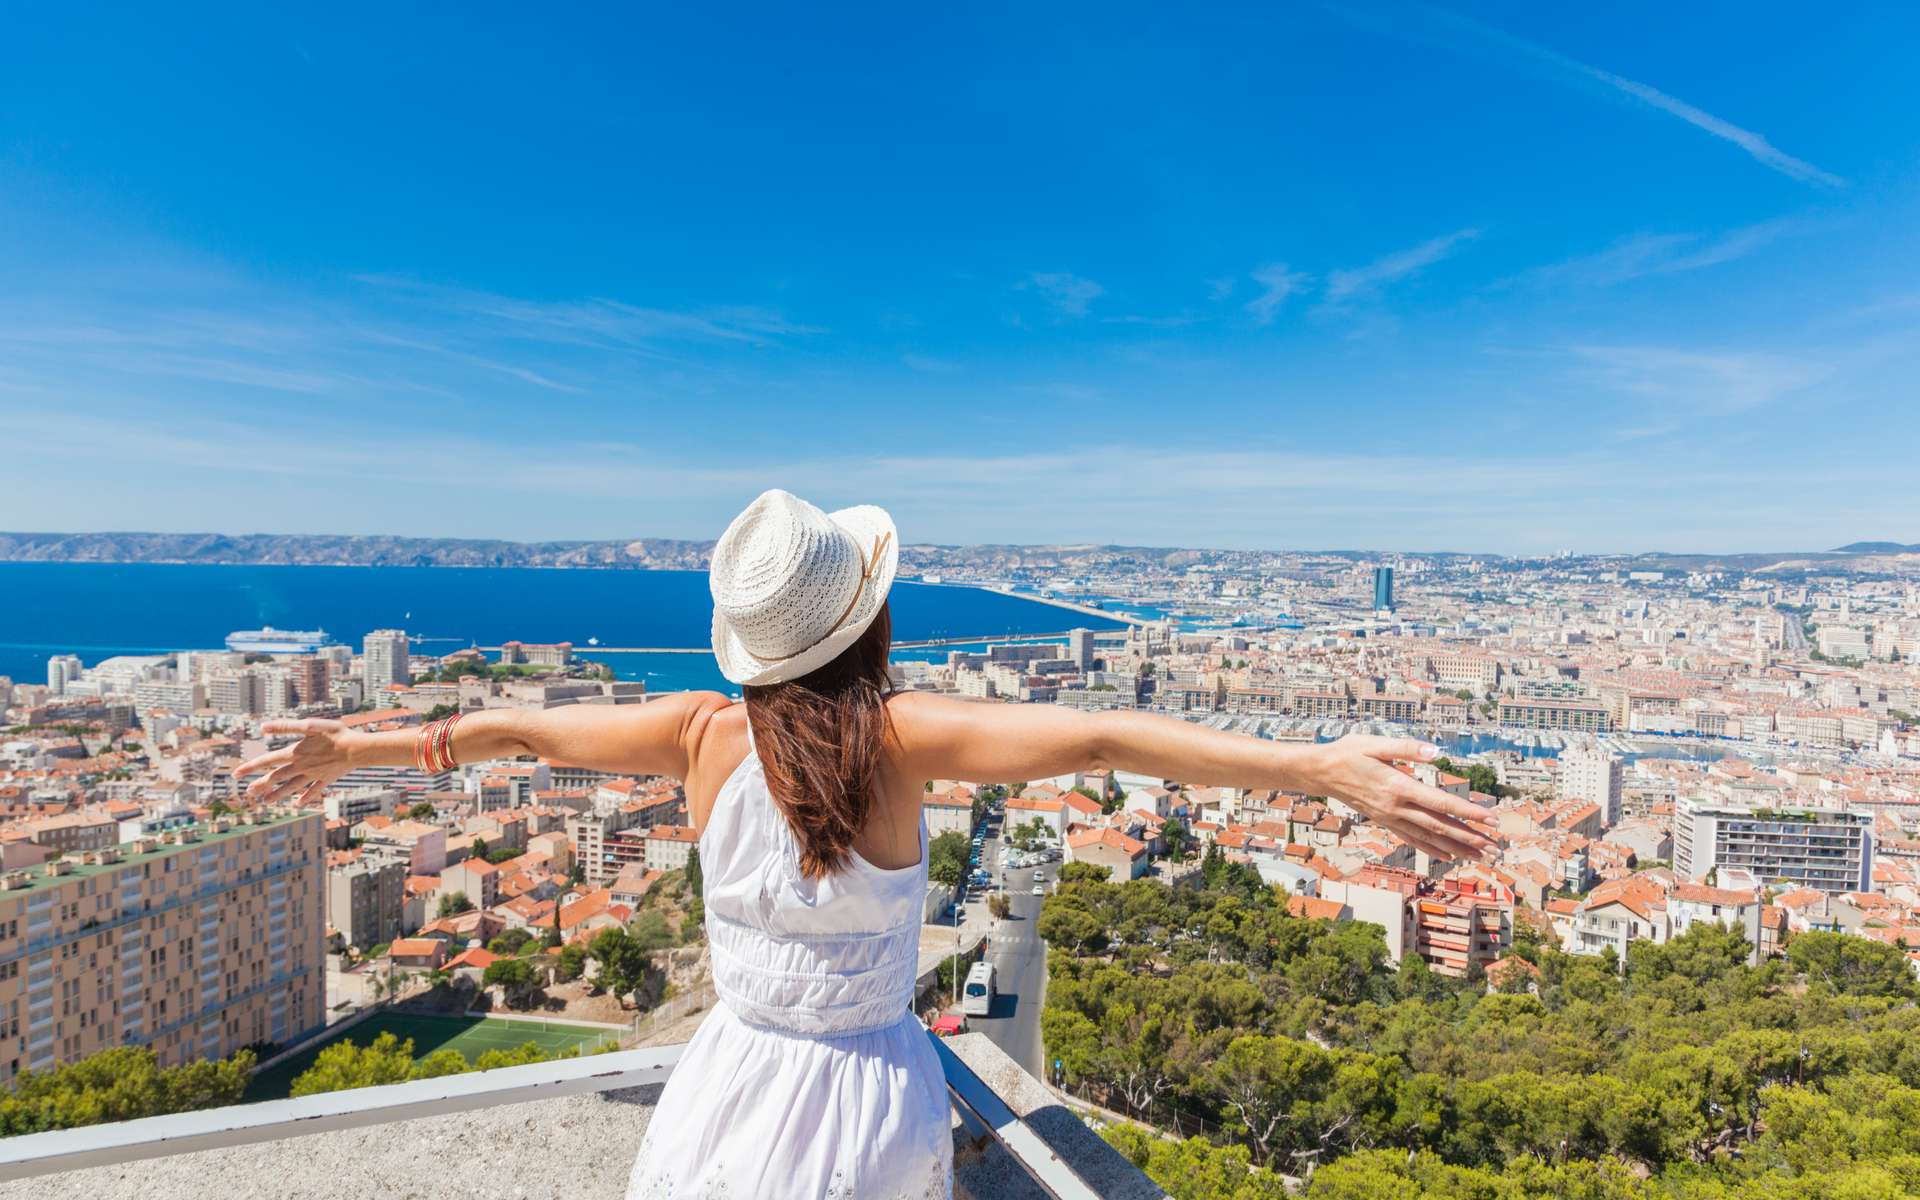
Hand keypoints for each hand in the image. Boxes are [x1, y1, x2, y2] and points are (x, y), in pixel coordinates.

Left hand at [234, 718, 358, 804]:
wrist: (357, 749)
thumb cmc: (336, 734)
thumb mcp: (311, 725)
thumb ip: (286, 726)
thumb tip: (262, 727)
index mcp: (295, 753)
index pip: (267, 760)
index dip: (250, 767)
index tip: (235, 774)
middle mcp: (301, 766)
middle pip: (277, 777)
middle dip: (261, 785)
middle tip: (248, 792)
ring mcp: (314, 775)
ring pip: (292, 787)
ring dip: (278, 794)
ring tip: (266, 802)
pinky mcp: (327, 778)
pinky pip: (314, 790)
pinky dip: (306, 797)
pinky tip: (299, 803)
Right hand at [1300, 735, 1498, 862]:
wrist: (1321, 772)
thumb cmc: (1349, 753)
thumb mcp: (1376, 743)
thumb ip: (1407, 748)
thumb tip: (1436, 752)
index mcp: (1398, 786)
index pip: (1441, 803)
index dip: (1468, 812)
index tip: (1491, 819)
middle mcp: (1396, 807)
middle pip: (1440, 826)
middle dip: (1470, 838)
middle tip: (1495, 848)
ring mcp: (1391, 817)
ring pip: (1429, 837)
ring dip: (1457, 848)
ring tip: (1481, 856)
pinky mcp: (1386, 821)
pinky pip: (1413, 839)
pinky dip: (1433, 849)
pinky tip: (1449, 855)